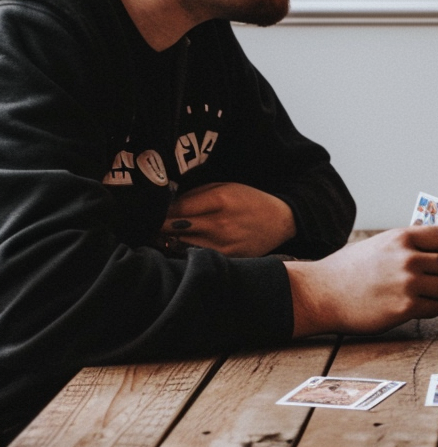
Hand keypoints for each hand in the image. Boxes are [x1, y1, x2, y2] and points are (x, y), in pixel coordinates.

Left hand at [160, 182, 296, 257]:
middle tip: (148, 225)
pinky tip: (180, 247)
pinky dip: (184, 253)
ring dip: (168, 241)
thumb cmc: (250, 200)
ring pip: (181, 246)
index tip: (150, 212)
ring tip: (160, 237)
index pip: (176, 209)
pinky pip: (196, 257)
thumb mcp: (225, 187)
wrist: (280, 220)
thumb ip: (196, 194)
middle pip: (174, 229)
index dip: (159, 212)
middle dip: (158, 227)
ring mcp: (223, 244)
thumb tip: (166, 204)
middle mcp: (220, 224)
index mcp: (220, 200)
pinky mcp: (227, 259)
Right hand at [286, 226, 437, 335]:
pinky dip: (428, 309)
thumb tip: (435, 243)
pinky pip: (435, 308)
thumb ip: (407, 243)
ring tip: (423, 295)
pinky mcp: (404, 308)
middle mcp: (408, 258)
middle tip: (431, 280)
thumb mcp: (379, 244)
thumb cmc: (349, 268)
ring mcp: (407, 284)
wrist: (322, 293)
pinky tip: (413, 307)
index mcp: (403, 237)